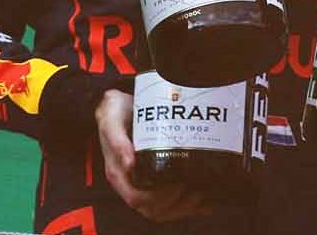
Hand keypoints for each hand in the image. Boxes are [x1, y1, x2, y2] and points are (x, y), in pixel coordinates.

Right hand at [95, 90, 207, 221]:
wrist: (119, 105)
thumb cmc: (116, 111)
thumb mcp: (111, 119)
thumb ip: (117, 140)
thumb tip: (130, 165)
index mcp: (118, 173)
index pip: (137, 198)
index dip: (159, 198)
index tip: (178, 186)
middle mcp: (129, 183)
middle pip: (153, 209)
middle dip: (176, 205)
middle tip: (196, 191)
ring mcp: (141, 183)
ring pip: (162, 210)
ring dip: (183, 208)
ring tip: (201, 195)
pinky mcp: (153, 180)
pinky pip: (169, 204)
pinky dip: (188, 207)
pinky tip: (205, 203)